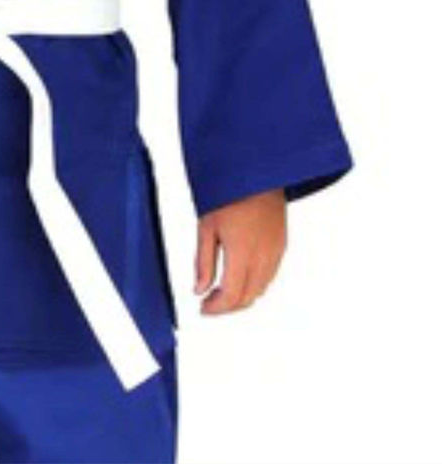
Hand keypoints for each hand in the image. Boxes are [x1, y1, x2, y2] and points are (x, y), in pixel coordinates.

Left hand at [195, 188, 285, 314]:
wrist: (256, 171)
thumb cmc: (227, 193)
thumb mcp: (206, 226)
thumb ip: (203, 261)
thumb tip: (199, 290)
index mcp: (242, 253)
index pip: (232, 296)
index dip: (216, 309)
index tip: (203, 309)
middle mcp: (264, 257)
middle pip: (248, 297)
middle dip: (228, 306)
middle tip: (209, 302)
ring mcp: (276, 252)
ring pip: (261, 289)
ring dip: (242, 296)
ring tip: (221, 290)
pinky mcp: (282, 245)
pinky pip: (270, 276)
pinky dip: (254, 284)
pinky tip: (239, 275)